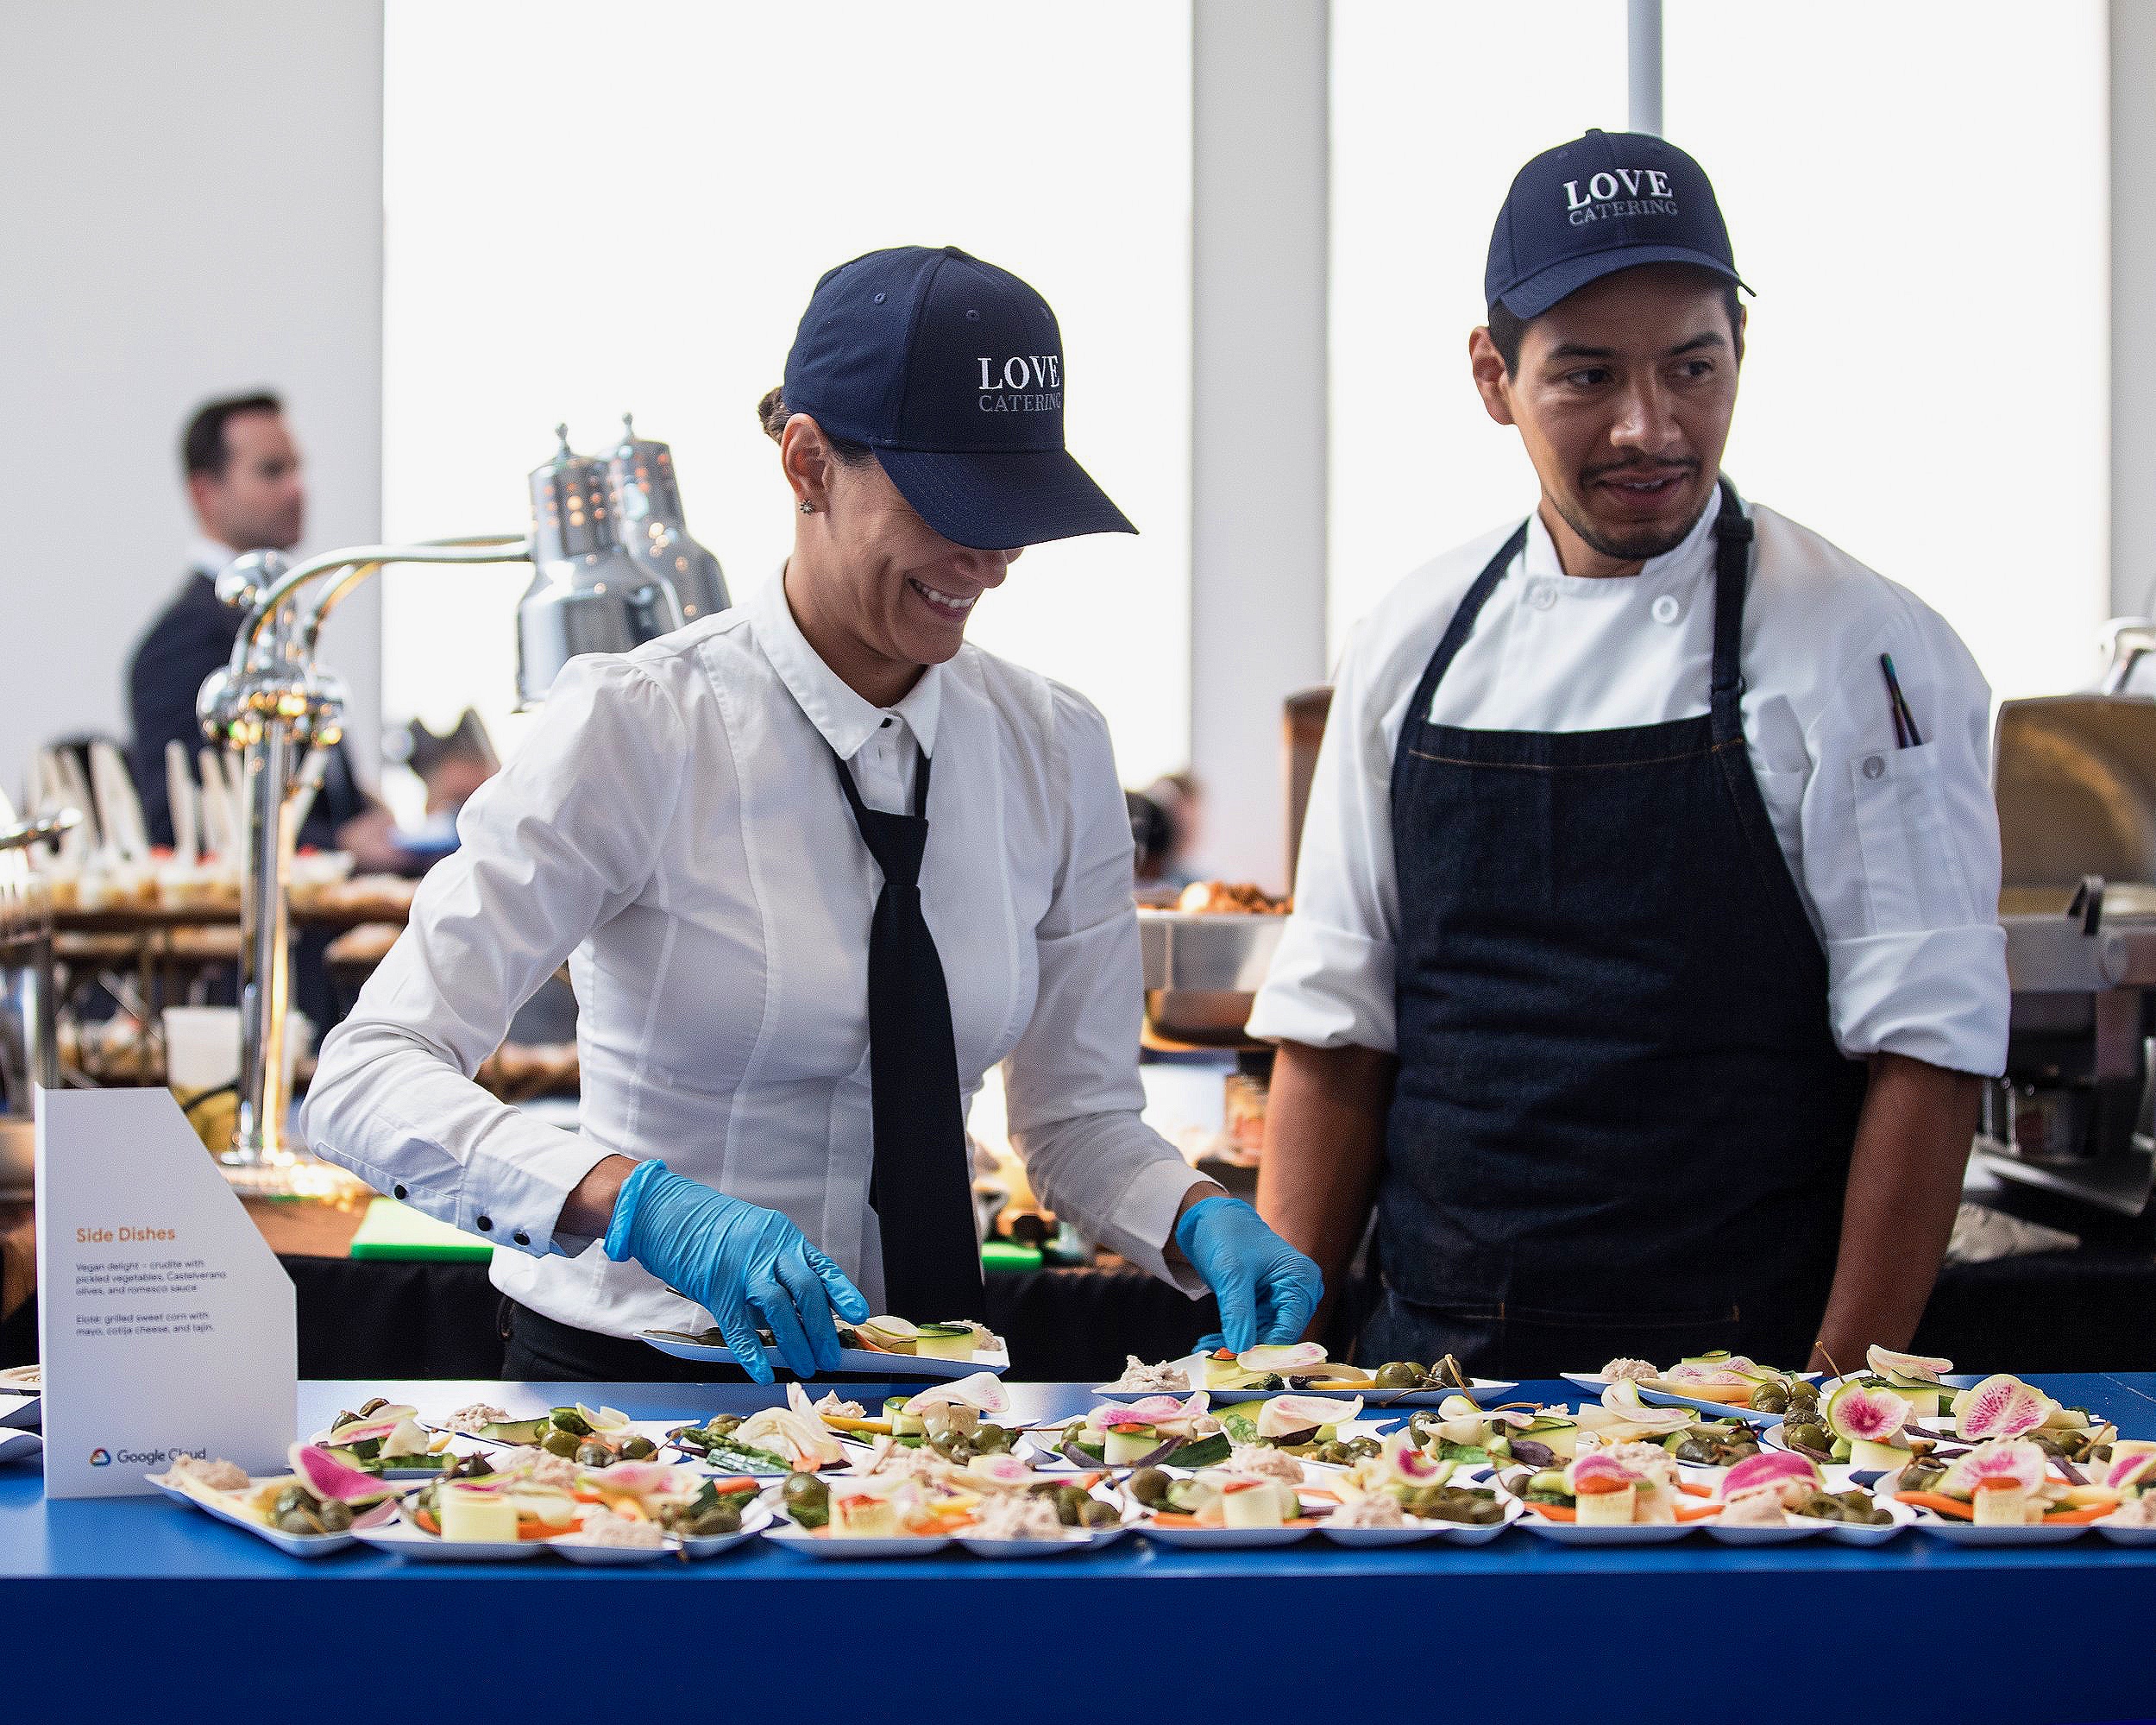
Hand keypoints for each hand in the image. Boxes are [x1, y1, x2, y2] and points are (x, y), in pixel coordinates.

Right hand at [603, 1159, 868, 1382]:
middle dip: (822, 1327)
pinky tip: (765, 1373)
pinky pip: (739, 1326)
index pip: (820, 1266)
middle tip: (831, 1356)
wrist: (666, 1211)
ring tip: (806, 1367)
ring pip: (779, 1308)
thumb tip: (798, 1309)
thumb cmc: (710, 1228)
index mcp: (782, 1236)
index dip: (842, 1293)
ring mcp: (742, 1268)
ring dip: (796, 1342)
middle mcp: (768, 1250)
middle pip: (806, 1290)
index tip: (859, 1315)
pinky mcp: (716, 1288)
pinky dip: (754, 1353)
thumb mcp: (754, 1237)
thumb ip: (775, 1268)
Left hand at [1174, 1195, 1321, 1353]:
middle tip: (1218, 1358)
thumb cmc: (1228, 1235)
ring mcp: (1282, 1299)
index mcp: (1301, 1280)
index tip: (1240, 1363)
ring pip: (1262, 1336)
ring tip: (1205, 1347)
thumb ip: (1238, 1313)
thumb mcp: (1232, 1276)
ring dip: (1235, 1344)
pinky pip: (1252, 1328)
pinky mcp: (1266, 1304)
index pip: (1290, 1328)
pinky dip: (1232, 1335)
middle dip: (1247, 1348)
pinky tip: (1209, 1341)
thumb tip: (1241, 1350)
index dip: (1266, 1350)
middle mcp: (1298, 1292)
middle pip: (1278, 1336)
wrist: (1212, 1218)